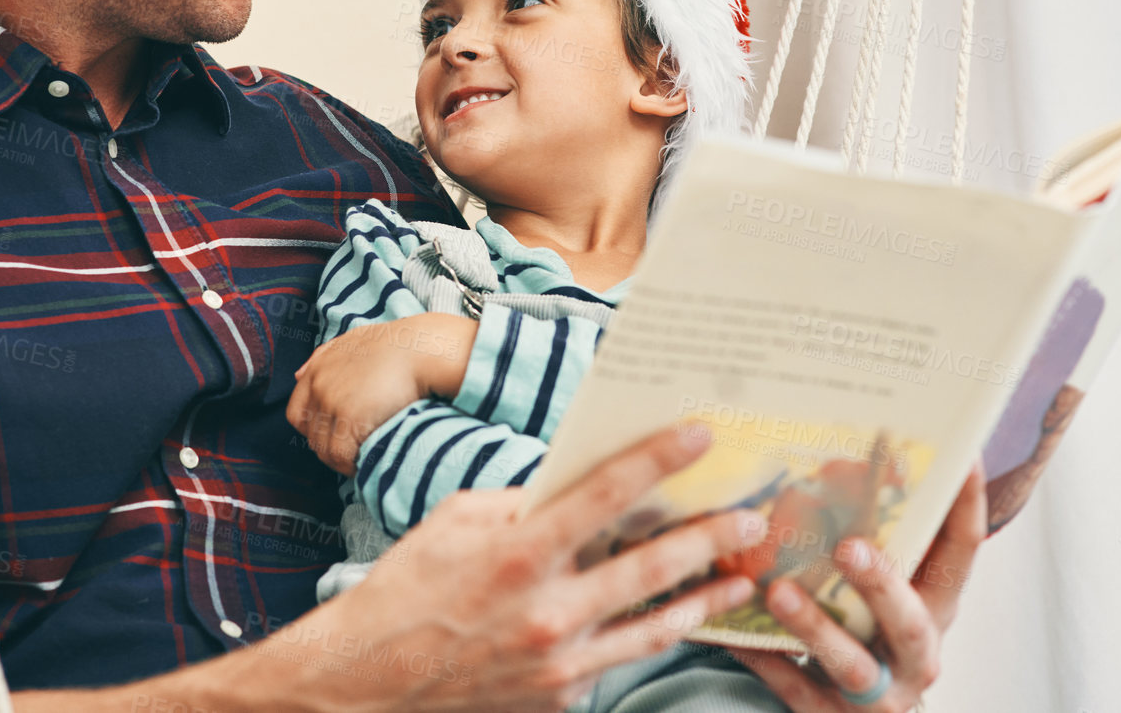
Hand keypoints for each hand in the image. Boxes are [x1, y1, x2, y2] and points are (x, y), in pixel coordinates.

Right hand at [217, 424, 769, 711]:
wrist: (368, 685)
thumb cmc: (406, 592)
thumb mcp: (453, 523)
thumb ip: (519, 503)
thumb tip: (572, 486)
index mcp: (519, 552)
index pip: (607, 493)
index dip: (659, 459)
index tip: (700, 434)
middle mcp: (547, 611)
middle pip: (653, 567)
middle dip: (711, 538)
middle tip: (753, 518)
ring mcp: (559, 663)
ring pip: (653, 626)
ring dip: (704, 599)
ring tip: (741, 579)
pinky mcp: (561, 699)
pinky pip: (614, 660)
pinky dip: (644, 636)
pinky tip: (674, 619)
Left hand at [288, 313, 477, 473]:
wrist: (420, 349)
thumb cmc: (396, 345)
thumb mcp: (354, 341)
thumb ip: (325, 356)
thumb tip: (300, 374)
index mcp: (318, 369)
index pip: (297, 414)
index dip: (313, 430)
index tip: (333, 436)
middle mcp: (319, 386)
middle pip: (312, 435)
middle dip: (330, 447)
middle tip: (353, 454)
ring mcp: (332, 403)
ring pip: (324, 449)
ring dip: (341, 461)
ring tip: (361, 462)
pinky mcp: (350, 419)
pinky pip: (341, 455)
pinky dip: (351, 465)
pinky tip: (366, 464)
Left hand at [730, 462, 987, 712]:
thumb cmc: (866, 632)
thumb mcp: (882, 590)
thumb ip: (873, 539)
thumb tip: (837, 455)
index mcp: (934, 609)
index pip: (961, 556)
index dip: (965, 508)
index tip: (961, 458)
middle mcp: (917, 655)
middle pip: (909, 621)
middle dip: (882, 585)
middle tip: (849, 547)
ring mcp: (879, 696)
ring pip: (852, 664)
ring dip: (816, 626)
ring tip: (780, 593)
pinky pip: (794, 689)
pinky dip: (764, 660)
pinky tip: (731, 634)